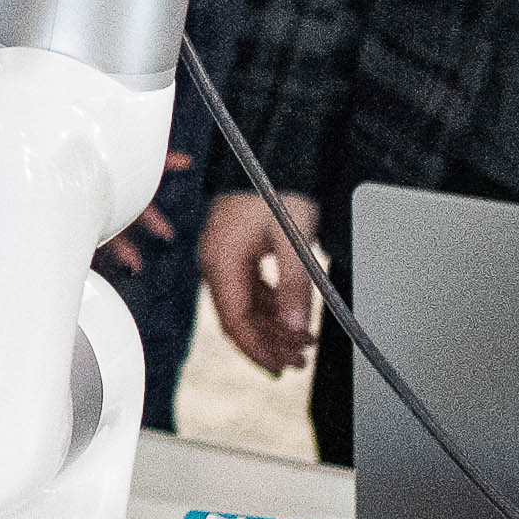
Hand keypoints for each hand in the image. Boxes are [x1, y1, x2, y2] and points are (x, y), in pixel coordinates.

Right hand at [198, 192, 316, 375]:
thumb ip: (294, 285)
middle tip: (298, 363)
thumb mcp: (292, 238)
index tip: (279, 367)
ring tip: (302, 344)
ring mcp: (224, 258)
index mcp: (221, 261)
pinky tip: (292, 318)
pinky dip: (272, 307)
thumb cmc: (278, 187)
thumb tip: (296, 327)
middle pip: (239, 319)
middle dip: (268, 344)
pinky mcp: (236, 252)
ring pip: (246, 307)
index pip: (235, 321)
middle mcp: (216, 263)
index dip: (257, 350)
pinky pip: (251, 290)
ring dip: (273, 328)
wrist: (271, 151)